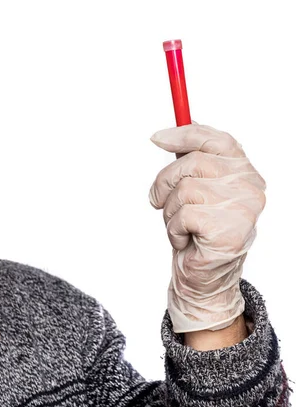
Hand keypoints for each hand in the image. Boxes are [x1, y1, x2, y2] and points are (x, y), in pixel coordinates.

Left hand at [149, 124, 265, 332]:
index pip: (216, 140)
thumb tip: (169, 131)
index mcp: (244, 171)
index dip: (183, 135)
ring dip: (170, 210)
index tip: (155, 138)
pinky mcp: (228, 231)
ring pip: (185, 189)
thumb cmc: (197, 229)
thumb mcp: (193, 188)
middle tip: (159, 200)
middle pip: (193, 162)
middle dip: (165, 181)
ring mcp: (243, 209)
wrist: (203, 274)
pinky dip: (174, 229)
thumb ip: (189, 160)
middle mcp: (250, 186)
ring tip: (180, 225)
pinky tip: (186, 240)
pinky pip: (183, 215)